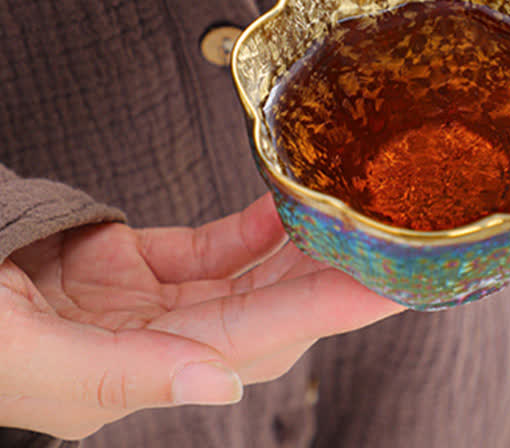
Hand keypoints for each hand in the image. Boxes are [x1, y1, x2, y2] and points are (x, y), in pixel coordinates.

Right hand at [0, 194, 400, 438]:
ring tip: (348, 224)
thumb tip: (223, 386)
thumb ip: (130, 374)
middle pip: (264, 313)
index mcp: (133, 377)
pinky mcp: (133, 264)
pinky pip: (207, 248)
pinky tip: (281, 210)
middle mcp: (154, 343)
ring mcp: (146, 302)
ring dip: (297, 252)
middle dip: (327, 281)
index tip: (387, 285)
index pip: (256, 340)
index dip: (325, 311)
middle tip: (387, 247)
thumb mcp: (32, 357)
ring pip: (244, 278)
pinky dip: (247, 229)